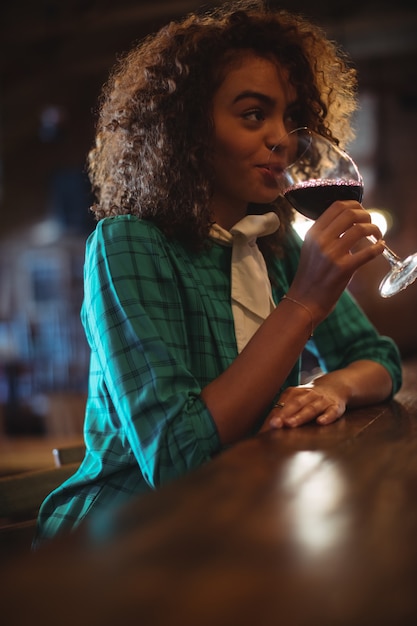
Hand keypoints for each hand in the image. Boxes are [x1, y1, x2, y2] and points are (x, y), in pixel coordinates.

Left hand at [262, 382, 346, 429]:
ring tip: (290, 424)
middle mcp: (308, 395)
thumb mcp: (295, 400)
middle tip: (274, 424)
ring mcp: (322, 400)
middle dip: (284, 414)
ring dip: (300, 416)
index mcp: (294, 393)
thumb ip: (281, 412)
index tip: (266, 426)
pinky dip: (327, 417)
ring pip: (311, 408)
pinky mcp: (335, 407)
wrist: (335, 386)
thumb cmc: (308, 398)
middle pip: (295, 404)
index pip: (282, 405)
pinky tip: (321, 422)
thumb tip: (264, 429)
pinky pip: (332, 411)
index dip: (274, 415)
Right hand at [289, 201, 383, 324]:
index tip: (362, 212)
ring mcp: (332, 254)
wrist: (304, 300)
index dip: (355, 205)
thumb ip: (325, 235)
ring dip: (374, 230)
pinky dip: (378, 248)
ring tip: (377, 236)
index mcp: (313, 233)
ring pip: (360, 229)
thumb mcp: (310, 249)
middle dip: (367, 215)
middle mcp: (321, 241)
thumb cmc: (310, 277)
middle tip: (371, 224)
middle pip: (350, 214)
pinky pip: (367, 252)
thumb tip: (349, 223)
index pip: (336, 206)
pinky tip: (380, 248)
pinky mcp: (343, 269)